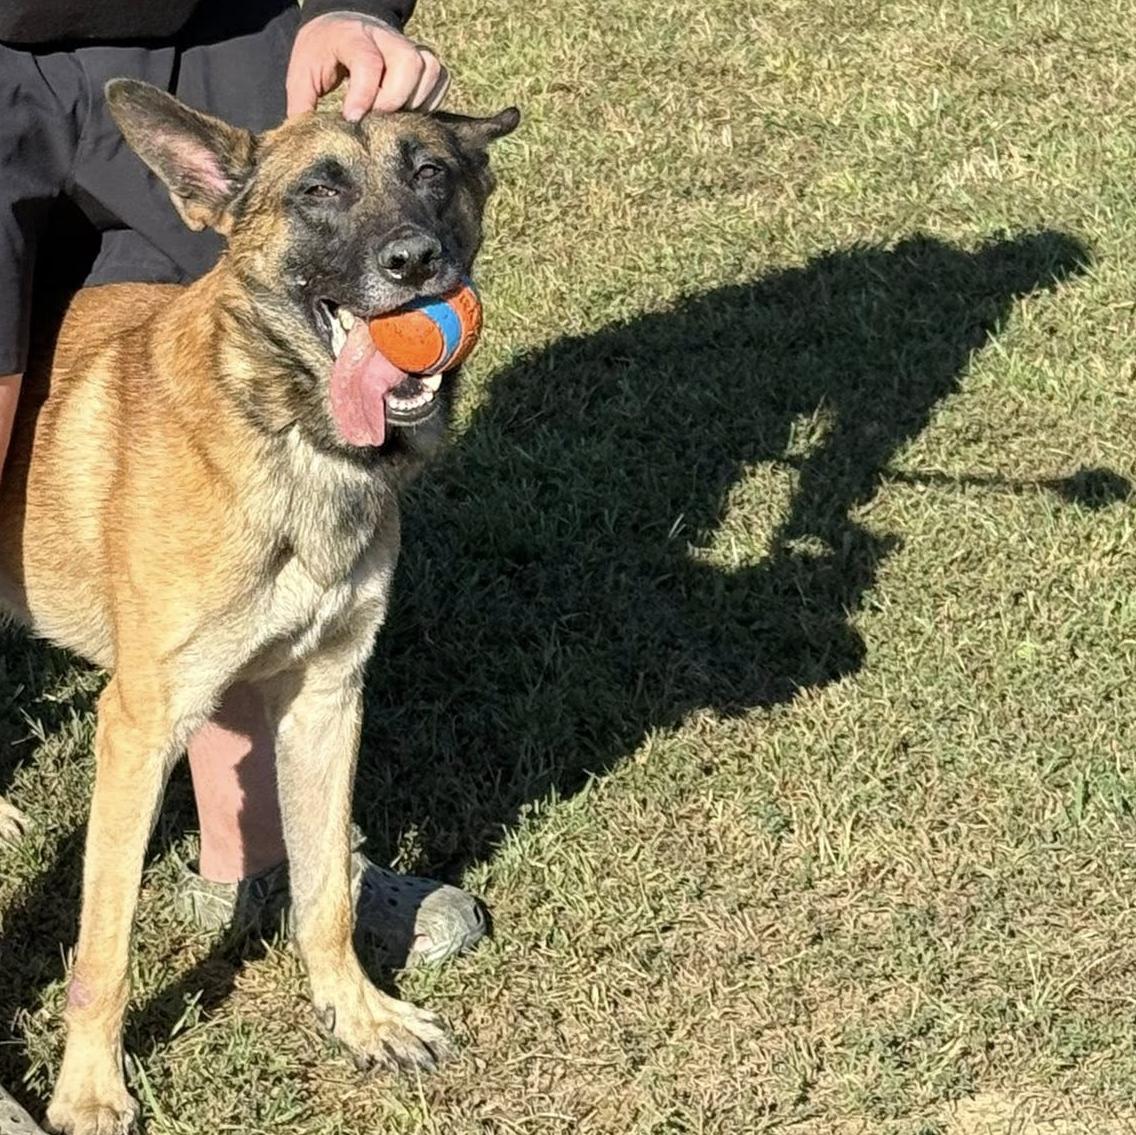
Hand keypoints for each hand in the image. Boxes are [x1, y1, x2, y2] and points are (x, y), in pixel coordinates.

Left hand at [286, 12, 448, 120]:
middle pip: (409, 63)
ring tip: (392, 118)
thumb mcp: (302, 75)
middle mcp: (385, 37)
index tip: (352, 119)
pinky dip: (428, 100)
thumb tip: (305, 145)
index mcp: (351, 35)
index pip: (368, 61)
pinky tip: (408, 112)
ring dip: (414, 102)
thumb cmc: (321, 54)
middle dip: (394, 100)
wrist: (340, 24)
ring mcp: (408, 45)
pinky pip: (440, 79)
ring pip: (429, 70)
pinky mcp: (423, 59)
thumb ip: (303, 107)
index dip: (364, 94)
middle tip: (375, 120)